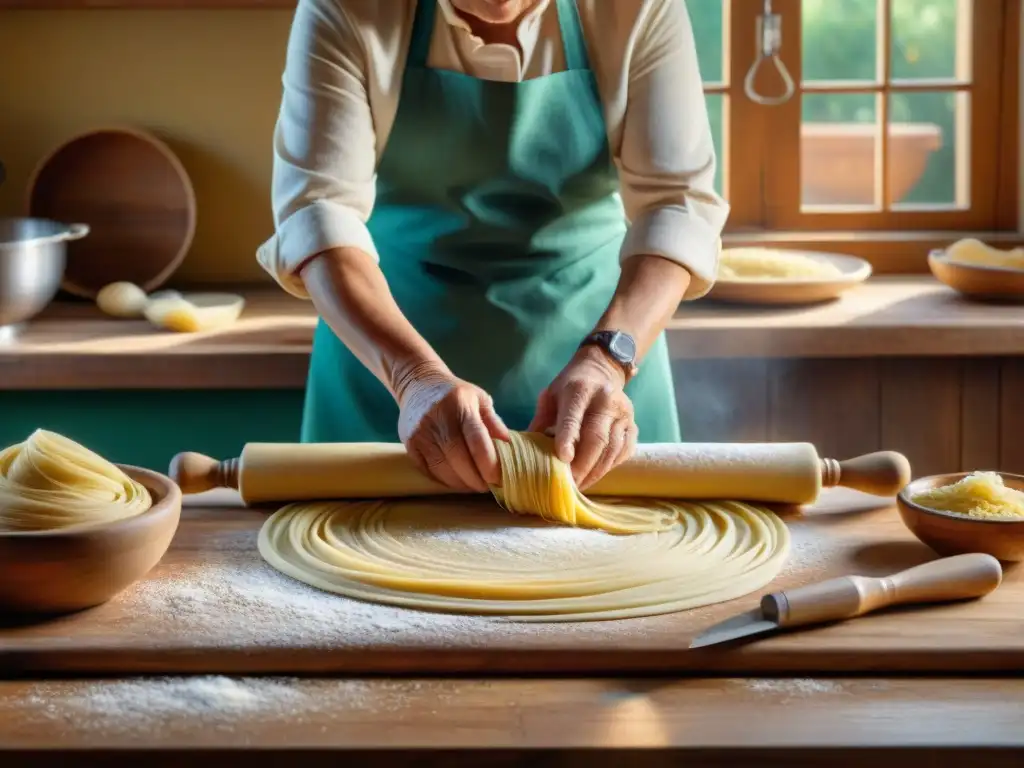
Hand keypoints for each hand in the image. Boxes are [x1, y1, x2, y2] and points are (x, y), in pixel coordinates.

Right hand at [396, 363, 509, 491]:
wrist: (418, 384)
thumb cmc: (456, 394)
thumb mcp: (480, 399)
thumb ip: (494, 422)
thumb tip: (510, 447)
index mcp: (460, 404)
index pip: (476, 440)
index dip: (489, 463)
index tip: (499, 478)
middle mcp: (437, 418)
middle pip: (458, 458)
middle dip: (476, 478)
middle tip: (488, 486)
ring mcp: (420, 432)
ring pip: (441, 468)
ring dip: (461, 482)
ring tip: (474, 485)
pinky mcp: (409, 444)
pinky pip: (428, 471)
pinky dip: (444, 480)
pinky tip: (456, 480)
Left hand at [529, 346, 637, 489]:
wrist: (602, 369)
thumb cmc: (570, 386)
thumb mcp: (550, 396)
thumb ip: (540, 421)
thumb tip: (526, 451)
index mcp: (580, 390)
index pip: (573, 417)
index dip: (567, 438)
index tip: (562, 459)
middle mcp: (606, 400)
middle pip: (597, 438)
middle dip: (582, 466)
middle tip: (568, 484)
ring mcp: (623, 414)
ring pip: (612, 449)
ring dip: (595, 472)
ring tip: (580, 485)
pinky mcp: (633, 425)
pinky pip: (624, 451)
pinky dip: (610, 467)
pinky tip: (595, 474)